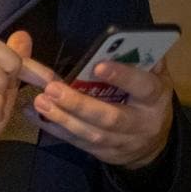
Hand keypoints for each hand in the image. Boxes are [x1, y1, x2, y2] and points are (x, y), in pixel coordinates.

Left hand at [30, 59, 173, 168]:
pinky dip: (55, 129)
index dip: (122, 76)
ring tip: (40, 102)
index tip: (98, 66)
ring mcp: (123, 142)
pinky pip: (78, 142)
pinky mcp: (104, 153)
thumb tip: (129, 38)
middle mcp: (142, 124)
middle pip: (111, 117)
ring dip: (63, 118)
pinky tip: (35, 115)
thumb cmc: (145, 99)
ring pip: (92, 133)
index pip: (142, 87)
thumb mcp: (153, 78)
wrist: (153, 144)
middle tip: (53, 89)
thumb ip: (143, 59)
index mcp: (155, 98)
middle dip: (80, 104)